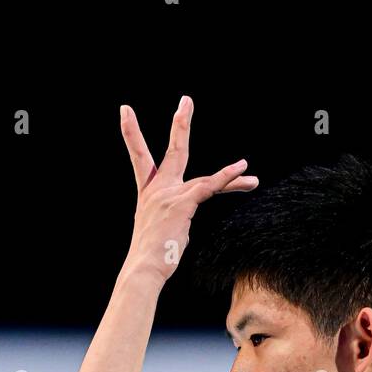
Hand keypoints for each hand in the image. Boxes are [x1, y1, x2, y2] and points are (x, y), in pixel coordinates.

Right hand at [119, 97, 257, 284]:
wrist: (143, 269)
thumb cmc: (150, 259)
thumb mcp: (159, 233)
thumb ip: (174, 220)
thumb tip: (185, 224)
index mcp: (148, 194)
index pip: (140, 158)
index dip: (132, 134)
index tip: (125, 111)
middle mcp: (157, 190)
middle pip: (173, 151)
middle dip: (180, 124)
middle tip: (186, 102)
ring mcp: (170, 195)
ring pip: (206, 179)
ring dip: (230, 176)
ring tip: (246, 167)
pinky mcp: (183, 204)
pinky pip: (211, 188)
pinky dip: (228, 180)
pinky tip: (243, 173)